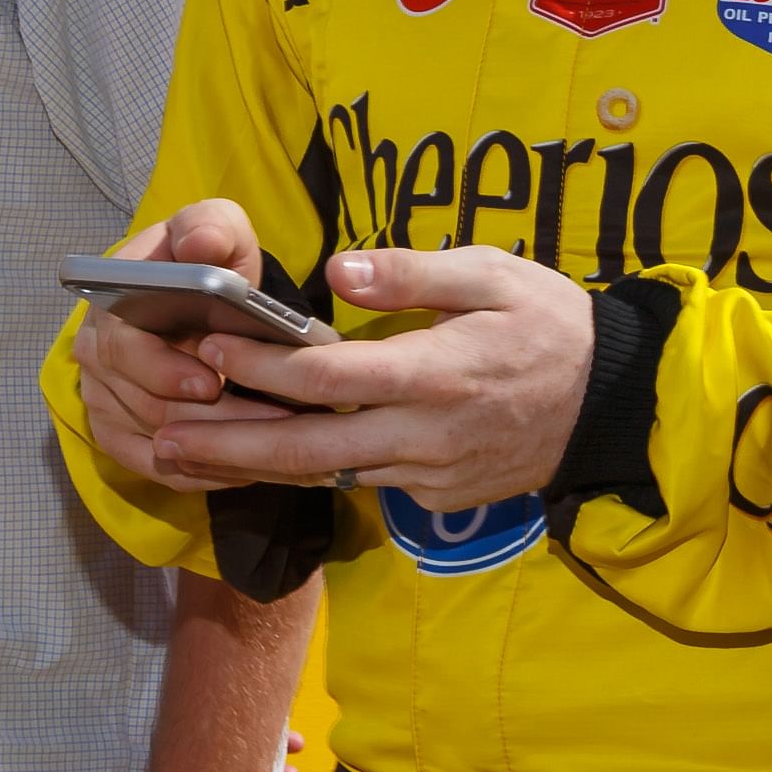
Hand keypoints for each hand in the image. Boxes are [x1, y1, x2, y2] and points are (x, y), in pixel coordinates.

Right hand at [79, 201, 319, 488]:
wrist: (196, 290)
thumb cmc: (206, 258)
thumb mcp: (214, 229)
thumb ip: (209, 228)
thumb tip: (199, 246)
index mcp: (110, 304)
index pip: (121, 349)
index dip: (162, 371)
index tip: (211, 384)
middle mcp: (96, 355)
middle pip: (145, 405)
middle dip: (212, 419)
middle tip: (273, 424)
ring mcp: (104, 398)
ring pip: (157, 442)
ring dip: (218, 451)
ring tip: (276, 448)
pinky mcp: (120, 433)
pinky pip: (157, 467)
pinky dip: (202, 474)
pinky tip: (248, 470)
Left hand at [153, 247, 596, 508]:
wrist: (613, 404)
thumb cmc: (552, 323)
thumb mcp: (494, 275)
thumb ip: (412, 274)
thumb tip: (336, 273)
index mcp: (434, 373)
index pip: (327, 375)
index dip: (261, 365)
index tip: (208, 348)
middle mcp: (423, 434)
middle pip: (306, 447)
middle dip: (226, 445)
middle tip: (158, 439)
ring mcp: (428, 474)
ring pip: (324, 475)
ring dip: (250, 469)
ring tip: (183, 459)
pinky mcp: (435, 497)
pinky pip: (357, 484)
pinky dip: (302, 474)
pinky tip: (258, 463)